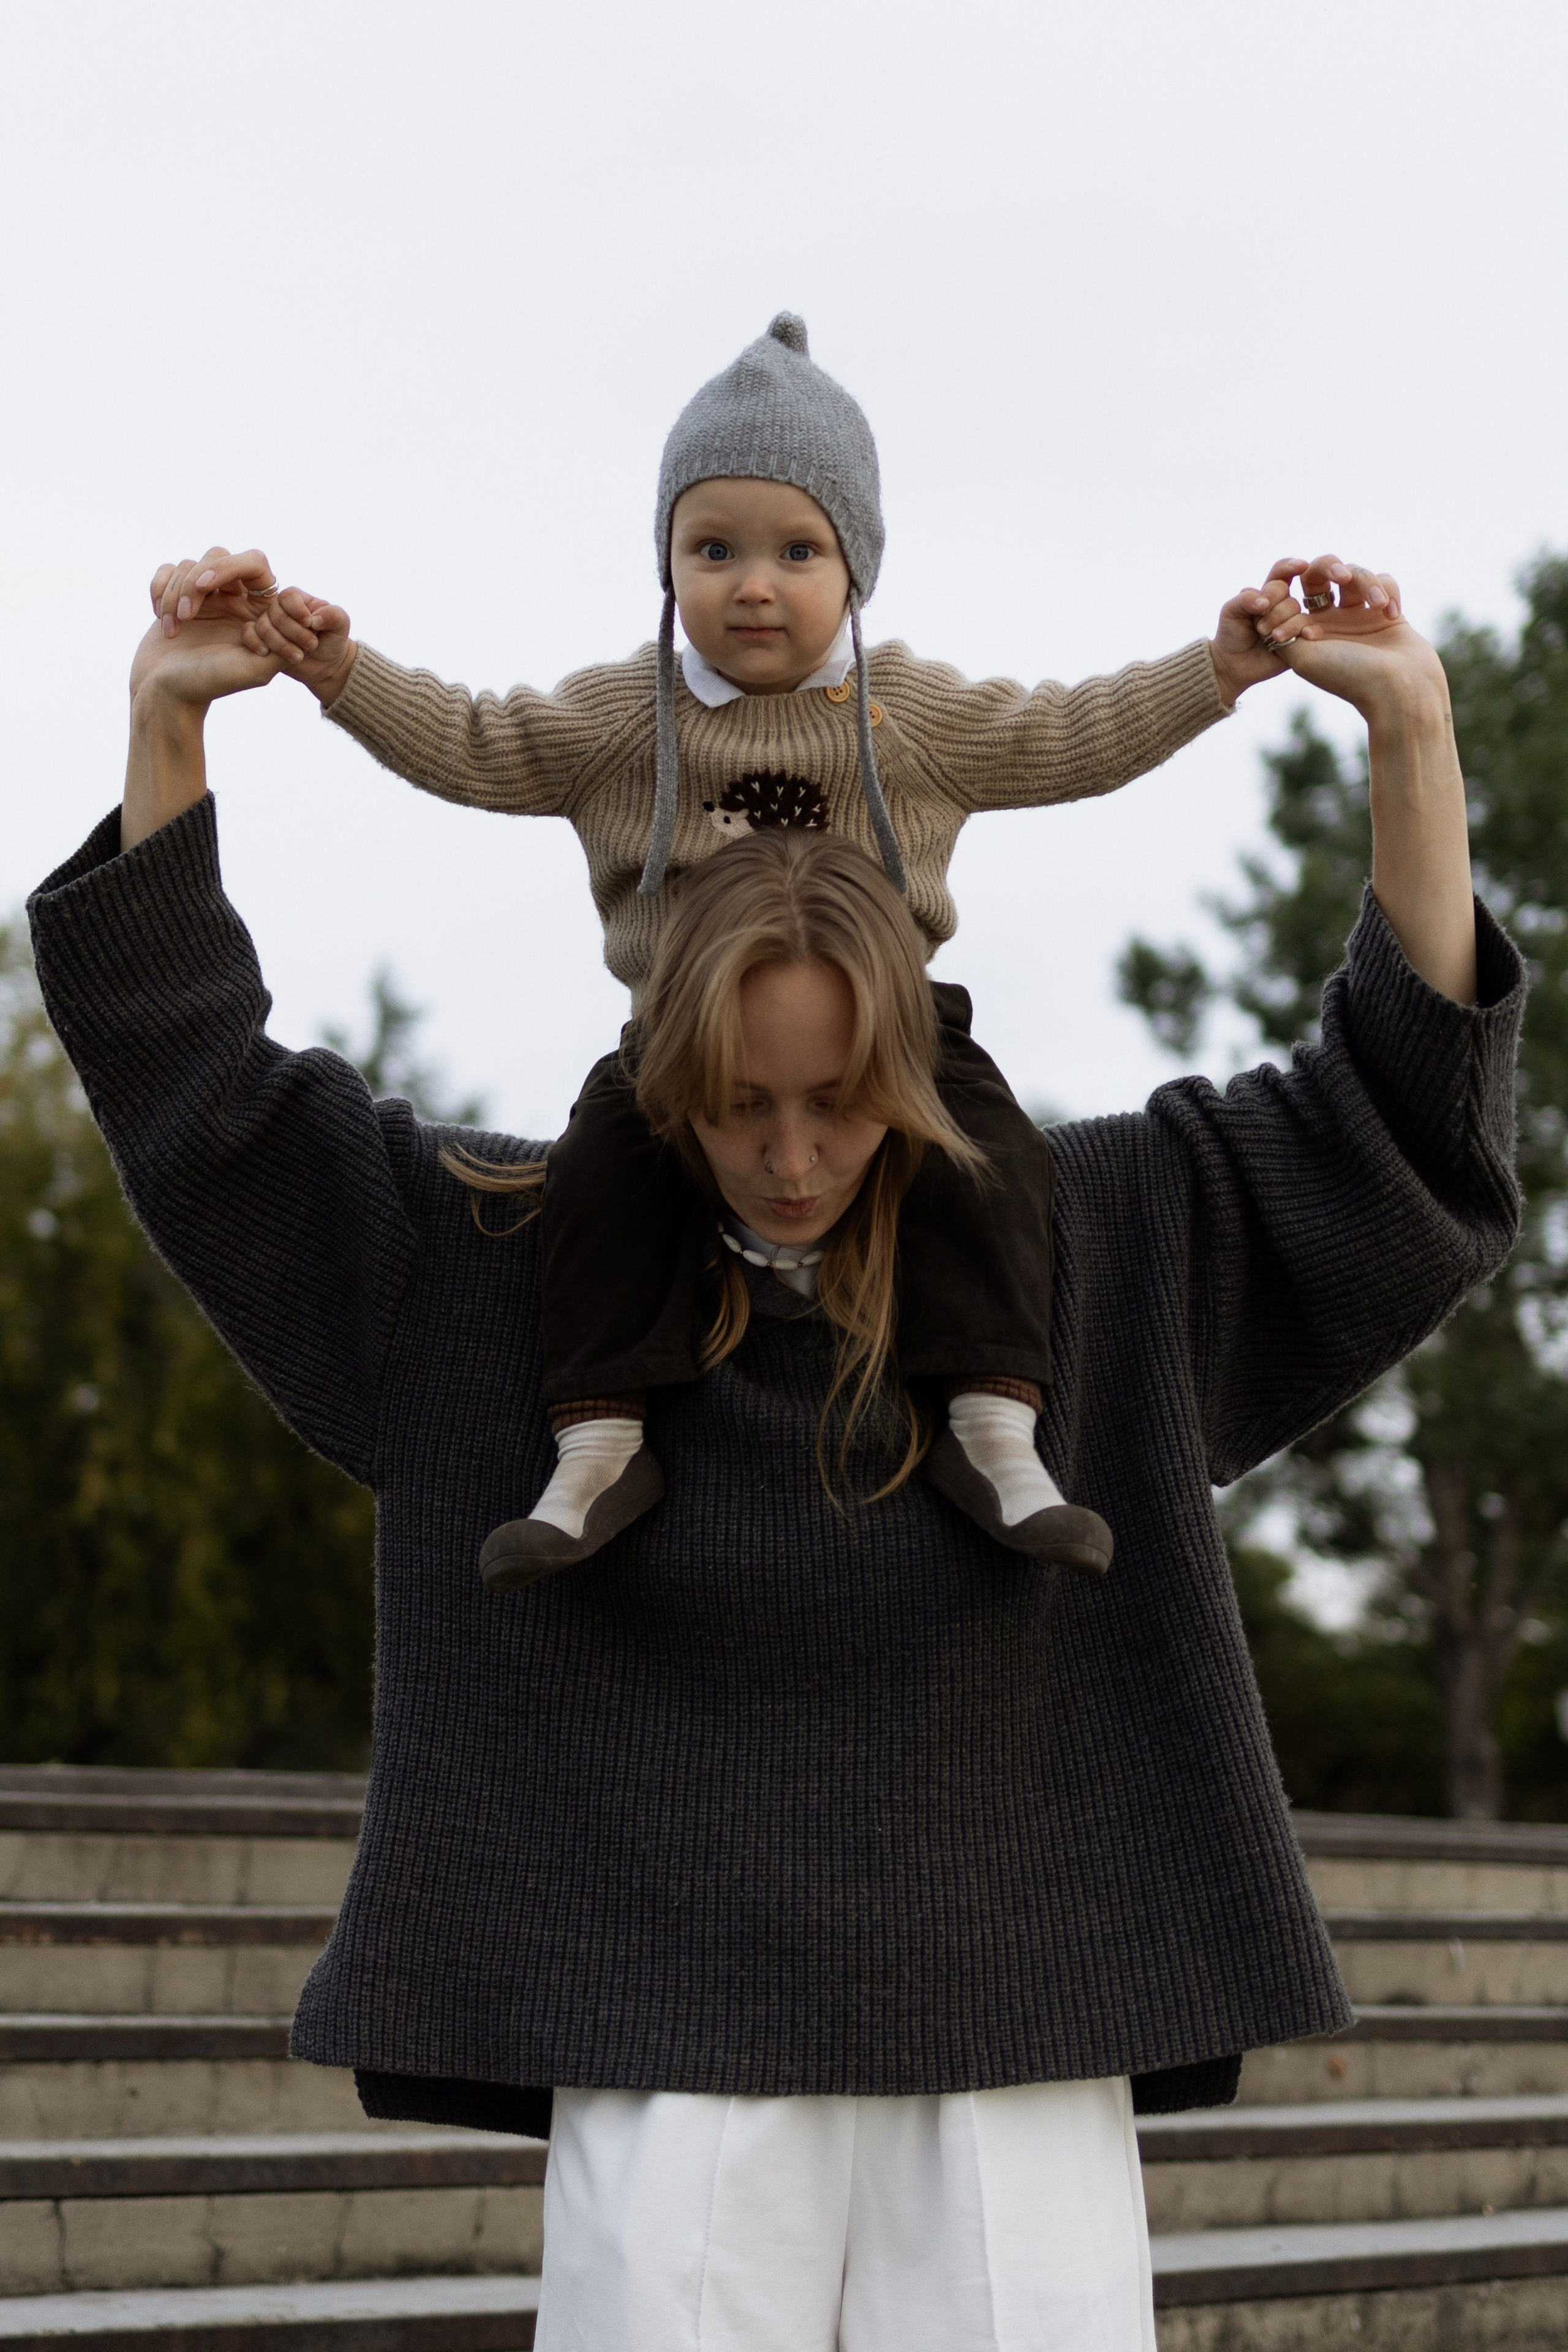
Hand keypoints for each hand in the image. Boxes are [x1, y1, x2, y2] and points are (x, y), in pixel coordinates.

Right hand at [148, 547, 356, 704]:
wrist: (165, 696)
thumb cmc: (209, 684)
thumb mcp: (257, 671)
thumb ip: (283, 643)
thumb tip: (307, 618)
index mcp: (255, 611)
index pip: (255, 564)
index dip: (233, 566)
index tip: (208, 588)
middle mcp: (231, 600)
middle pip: (219, 557)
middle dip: (197, 582)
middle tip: (187, 615)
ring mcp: (202, 598)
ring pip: (190, 566)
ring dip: (176, 594)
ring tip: (174, 628)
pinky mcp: (173, 597)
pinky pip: (168, 570)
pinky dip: (159, 590)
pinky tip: (161, 620)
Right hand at [249, 586, 356, 704]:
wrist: (326, 665)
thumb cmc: (334, 640)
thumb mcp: (341, 624)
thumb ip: (333, 615)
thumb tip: (313, 619)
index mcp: (298, 599)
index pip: (289, 596)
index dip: (297, 610)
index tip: (310, 624)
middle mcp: (280, 609)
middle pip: (276, 614)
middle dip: (294, 632)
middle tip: (312, 645)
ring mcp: (269, 624)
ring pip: (264, 627)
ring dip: (281, 644)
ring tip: (299, 657)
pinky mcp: (261, 640)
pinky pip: (248, 636)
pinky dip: (256, 644)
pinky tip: (267, 654)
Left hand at [1209, 561, 1311, 702]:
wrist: (1232, 664)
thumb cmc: (1230, 634)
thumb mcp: (1229, 612)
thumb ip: (1244, 600)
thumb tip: (1264, 602)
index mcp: (1268, 593)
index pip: (1282, 574)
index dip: (1291, 566)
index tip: (1301, 566)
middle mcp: (1283, 606)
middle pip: (1288, 598)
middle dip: (1274, 611)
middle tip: (1259, 628)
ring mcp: (1292, 623)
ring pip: (1298, 614)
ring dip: (1285, 625)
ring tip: (1271, 638)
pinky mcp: (1299, 641)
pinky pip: (1311, 631)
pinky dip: (1309, 631)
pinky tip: (1306, 636)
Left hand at [1249, 554, 1447, 726]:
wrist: (1399, 689)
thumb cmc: (1350, 676)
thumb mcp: (1303, 658)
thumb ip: (1282, 630)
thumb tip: (1268, 611)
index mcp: (1305, 633)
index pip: (1287, 598)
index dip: (1288, 591)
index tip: (1294, 598)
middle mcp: (1329, 622)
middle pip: (1318, 575)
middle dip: (1326, 568)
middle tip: (1340, 576)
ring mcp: (1359, 615)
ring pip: (1354, 573)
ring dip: (1366, 582)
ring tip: (1378, 605)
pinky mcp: (1386, 612)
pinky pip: (1383, 580)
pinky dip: (1388, 591)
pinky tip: (1391, 614)